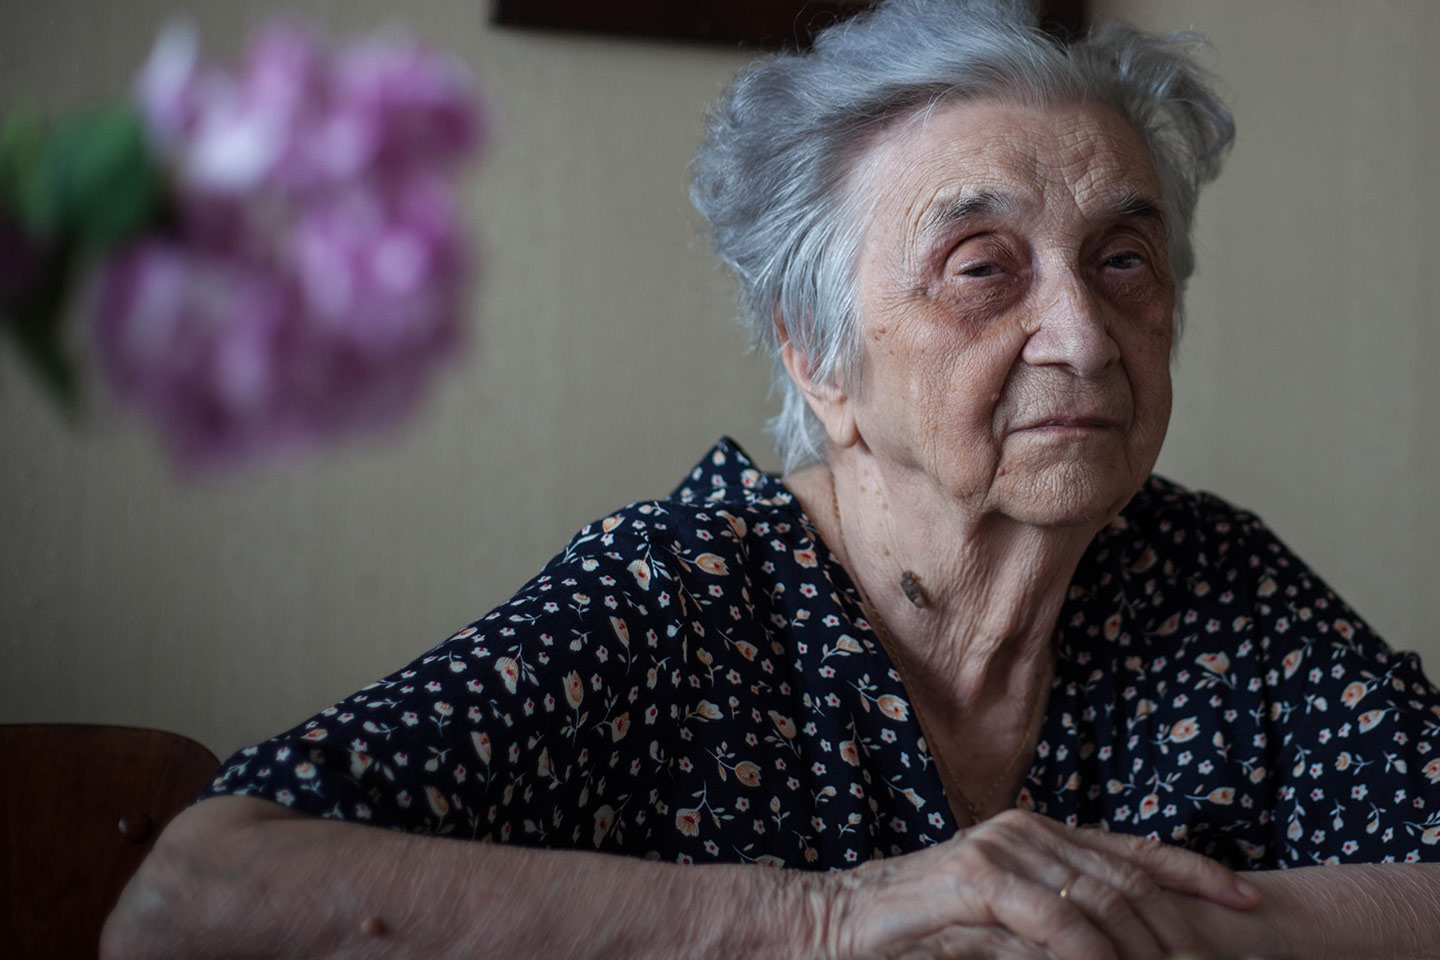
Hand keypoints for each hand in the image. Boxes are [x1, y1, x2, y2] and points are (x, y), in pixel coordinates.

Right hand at [821, 809, 1260, 959]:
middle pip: (1131, 879)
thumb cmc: (921, 932)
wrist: (841, 924)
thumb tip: (1123, 946)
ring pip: (1105, 899)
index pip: (1135, 849)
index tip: (1248, 901)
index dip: (1197, 873)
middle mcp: (1028, 830)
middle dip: (1183, 929)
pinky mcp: (980, 877)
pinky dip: (1092, 953)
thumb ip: (1059, 924)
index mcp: (1039, 834)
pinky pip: (1059, 919)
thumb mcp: (1006, 927)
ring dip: (1144, 948)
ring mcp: (1004, 848)